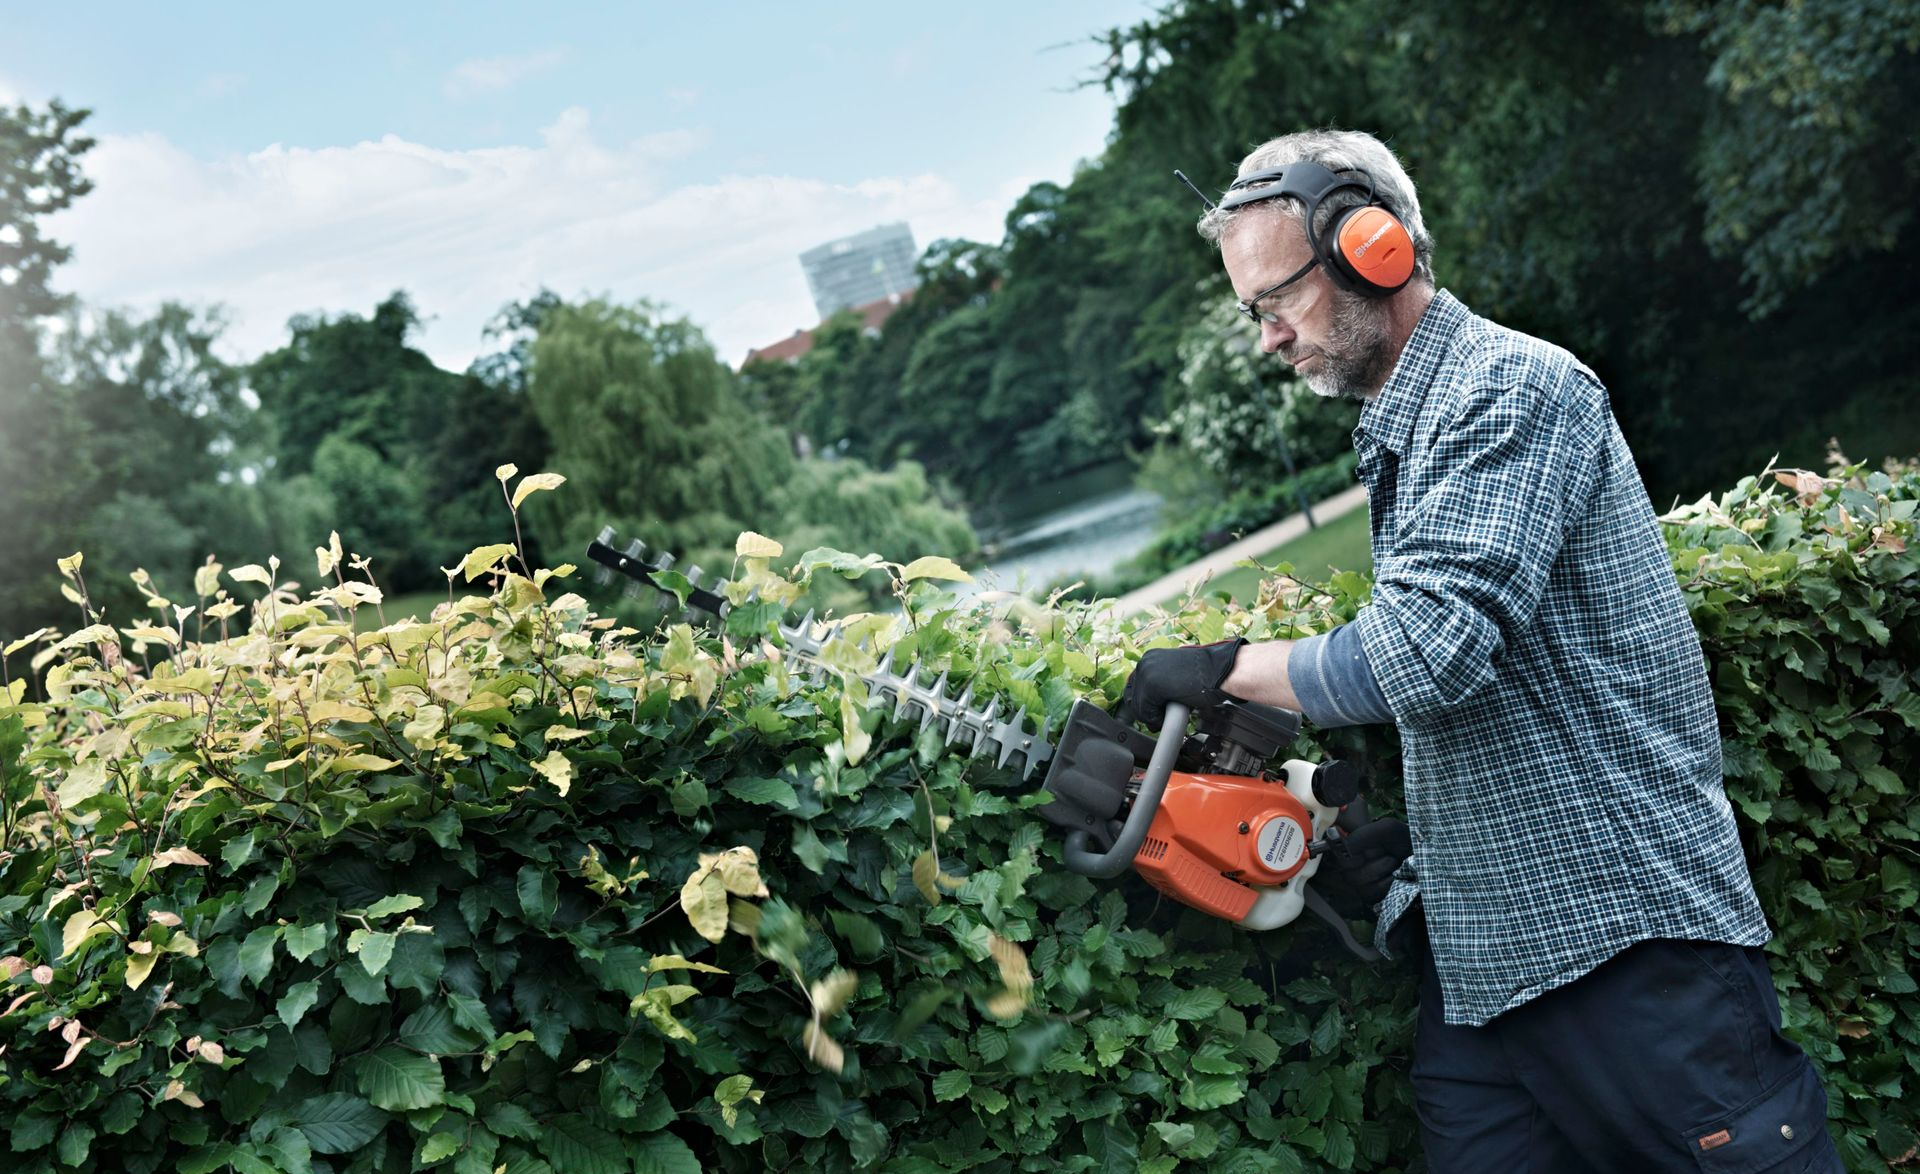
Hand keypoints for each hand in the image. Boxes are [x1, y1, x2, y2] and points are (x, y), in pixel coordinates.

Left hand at [1117, 638, 1245, 730]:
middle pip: (1133, 698)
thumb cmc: (1205, 674)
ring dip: (1153, 715)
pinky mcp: (1152, 686)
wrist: (1220, 671)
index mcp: (1150, 657)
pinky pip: (1146, 712)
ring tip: (1170, 713)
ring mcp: (1147, 672)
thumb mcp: (1176, 673)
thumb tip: (1150, 703)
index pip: (1135, 687)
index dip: (1145, 703)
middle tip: (1162, 716)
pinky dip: (1157, 719)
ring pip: (1138, 707)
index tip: (1155, 710)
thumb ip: (1161, 682)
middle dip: (1147, 711)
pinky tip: (1172, 714)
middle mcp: (1145, 662)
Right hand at [1314, 817, 1411, 917]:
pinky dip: (1386, 883)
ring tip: (1394, 863)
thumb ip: (1364, 835)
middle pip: (1344, 868)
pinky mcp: (1370, 897)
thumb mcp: (1387, 829)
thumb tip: (1344, 848)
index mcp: (1352, 845)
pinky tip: (1396, 877)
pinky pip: (1370, 892)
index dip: (1349, 851)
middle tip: (1386, 853)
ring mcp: (1360, 882)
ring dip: (1380, 869)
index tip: (1365, 849)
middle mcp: (1352, 864)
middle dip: (1370, 859)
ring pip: (1356, 880)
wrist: (1424, 858)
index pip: (1334, 851)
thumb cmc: (1405, 841)